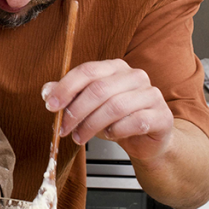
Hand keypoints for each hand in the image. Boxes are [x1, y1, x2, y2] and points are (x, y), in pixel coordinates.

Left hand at [42, 59, 174, 161]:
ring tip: (80, 137)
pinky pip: (134, 122)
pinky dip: (116, 131)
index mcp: (115, 68)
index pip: (87, 71)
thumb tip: (47, 91)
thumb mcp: (88, 107)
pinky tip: (110, 135)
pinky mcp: (161, 115)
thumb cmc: (116, 120)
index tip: (50, 105)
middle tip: (64, 128)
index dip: (66, 88)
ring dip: (91, 125)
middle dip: (76, 111)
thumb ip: (69, 96)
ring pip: (115, 107)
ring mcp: (151, 94)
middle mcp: (135, 76)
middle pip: (99, 89)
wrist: (148, 140)